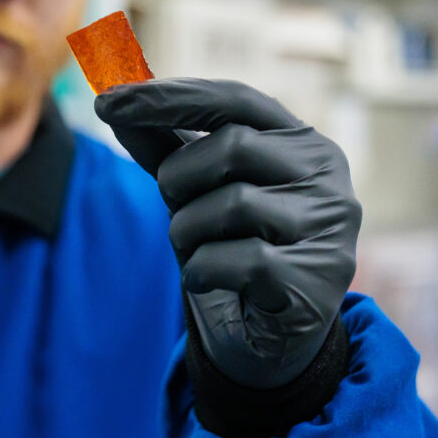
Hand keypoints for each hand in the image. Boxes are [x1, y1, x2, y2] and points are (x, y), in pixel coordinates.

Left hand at [95, 79, 359, 388]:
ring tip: (197, 249)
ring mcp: (329, 227)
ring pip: (235, 203)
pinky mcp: (317, 279)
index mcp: (300, 142)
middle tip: (170, 203)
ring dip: (189, 229)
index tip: (108, 102)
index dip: (170, 98)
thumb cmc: (232, 248)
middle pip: (233, 146)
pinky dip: (203, 271)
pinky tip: (209, 281)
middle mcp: (327, 176)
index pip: (235, 99)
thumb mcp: (194, 191)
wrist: (265, 339)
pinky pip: (239, 259)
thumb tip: (111, 102)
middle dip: (180, 176)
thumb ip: (162, 147)